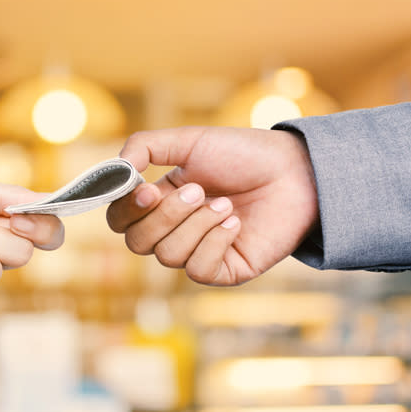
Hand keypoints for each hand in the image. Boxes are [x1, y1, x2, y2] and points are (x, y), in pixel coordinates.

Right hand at [107, 127, 317, 284]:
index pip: (119, 220)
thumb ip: (144, 146)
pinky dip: (214, 243)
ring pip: (168, 255)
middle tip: (199, 190)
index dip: (127, 209)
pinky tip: (235, 224)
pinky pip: (198, 270)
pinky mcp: (222, 271)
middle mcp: (172, 230)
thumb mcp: (189, 140)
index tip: (147, 189)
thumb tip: (115, 170)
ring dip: (197, 225)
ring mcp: (196, 252)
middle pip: (137, 242)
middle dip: (166, 216)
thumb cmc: (242, 154)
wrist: (295, 172)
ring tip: (226, 204)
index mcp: (158, 201)